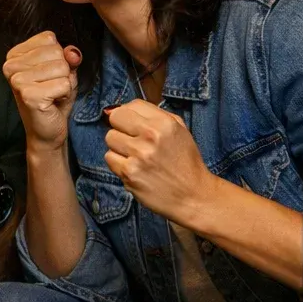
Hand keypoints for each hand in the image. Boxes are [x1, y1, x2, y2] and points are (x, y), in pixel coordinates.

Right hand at [2, 31, 81, 153]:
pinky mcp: (29, 95)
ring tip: (52, 94)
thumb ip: (69, 56)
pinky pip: (64, 84)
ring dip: (64, 84)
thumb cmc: (53, 98)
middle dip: (63, 71)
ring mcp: (17, 80)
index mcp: (15, 54)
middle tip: (51, 87)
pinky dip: (65, 94)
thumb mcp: (63, 71)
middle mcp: (10, 65)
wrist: (46, 130)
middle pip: (56, 52)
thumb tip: (72, 52)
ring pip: (62, 67)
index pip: (49, 38)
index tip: (48, 75)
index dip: (58, 57)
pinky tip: (52, 102)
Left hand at [104, 100, 214, 222]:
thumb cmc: (184, 162)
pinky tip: (134, 169)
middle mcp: (151, 136)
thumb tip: (115, 109)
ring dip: (119, 148)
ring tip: (137, 157)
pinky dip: (118, 164)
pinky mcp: (129, 172)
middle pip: (115, 119)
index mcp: (164, 123)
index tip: (133, 126)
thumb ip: (151, 115)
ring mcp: (139, 155)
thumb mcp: (178, 131)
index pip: (130, 105)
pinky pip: (109, 158)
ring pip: (110, 138)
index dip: (129, 116)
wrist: (193, 196)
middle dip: (121, 129)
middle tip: (133, 141)